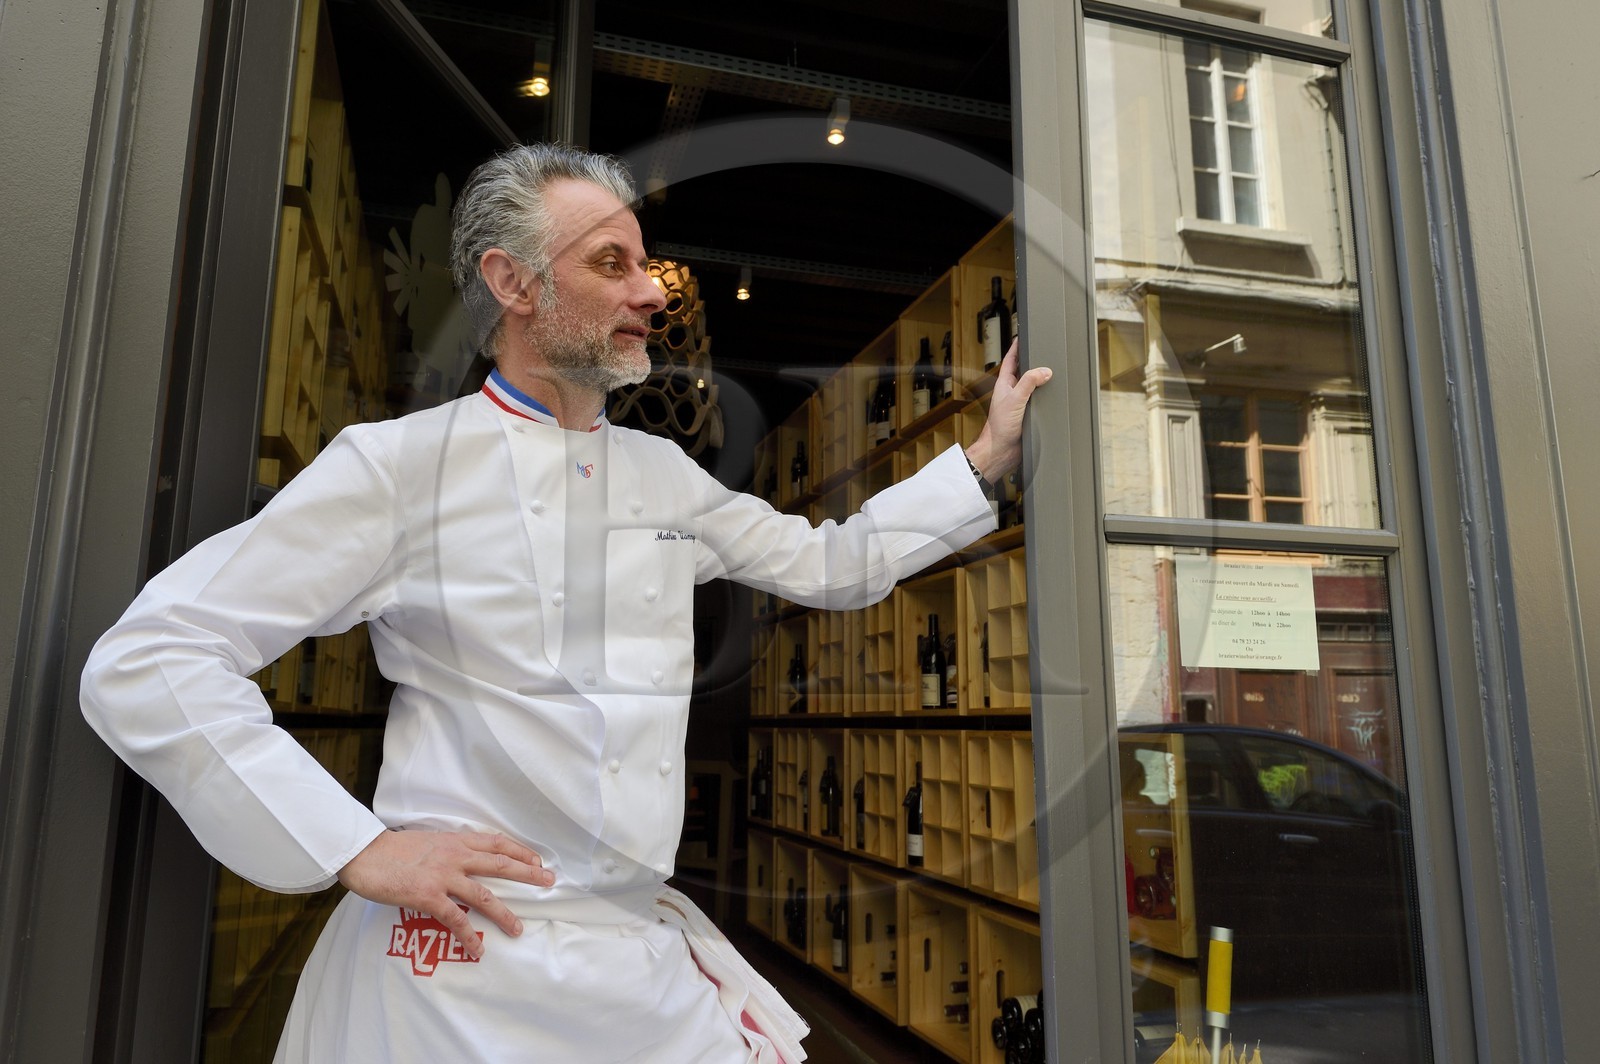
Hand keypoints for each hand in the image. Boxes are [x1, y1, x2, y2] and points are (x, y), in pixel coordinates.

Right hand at [337, 828, 553, 958]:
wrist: (364, 853)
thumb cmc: (391, 849)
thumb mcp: (427, 841)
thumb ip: (446, 849)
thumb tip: (460, 858)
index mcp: (455, 841)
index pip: (496, 842)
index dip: (520, 850)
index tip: (537, 859)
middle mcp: (455, 856)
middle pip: (501, 864)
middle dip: (528, 873)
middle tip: (550, 881)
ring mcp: (443, 876)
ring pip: (484, 895)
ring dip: (504, 913)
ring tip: (518, 929)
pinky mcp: (428, 896)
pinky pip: (456, 920)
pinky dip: (468, 937)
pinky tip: (477, 951)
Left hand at [965, 338, 1051, 482]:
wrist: (1001, 452)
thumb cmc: (1000, 428)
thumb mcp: (1015, 399)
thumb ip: (1029, 383)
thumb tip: (1045, 371)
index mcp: (1005, 384)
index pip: (1011, 360)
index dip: (1017, 347)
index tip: (1023, 335)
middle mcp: (1012, 392)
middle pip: (1025, 372)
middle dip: (1034, 362)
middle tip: (1044, 349)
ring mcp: (1020, 404)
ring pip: (1033, 387)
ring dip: (1042, 381)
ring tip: (1054, 369)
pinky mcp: (1028, 415)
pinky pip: (1039, 402)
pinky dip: (1047, 398)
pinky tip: (1055, 396)